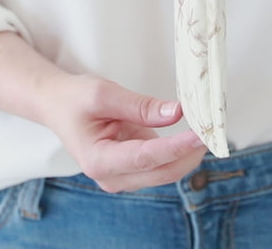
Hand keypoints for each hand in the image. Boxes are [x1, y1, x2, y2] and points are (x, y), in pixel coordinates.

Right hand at [44, 74, 206, 192]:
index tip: (201, 134)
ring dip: (188, 153)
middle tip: (214, 128)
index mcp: (99, 160)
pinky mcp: (132, 168)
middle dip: (190, 153)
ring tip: (206, 127)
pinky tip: (192, 133)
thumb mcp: (105, 94)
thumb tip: (176, 113)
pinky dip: (178, 150)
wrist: (58, 106)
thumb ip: (141, 106)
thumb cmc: (76, 98)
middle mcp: (112, 177)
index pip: (147, 158)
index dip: (177, 147)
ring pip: (166, 171)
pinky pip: (162, 163)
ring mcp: (123, 176)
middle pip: (162, 172)